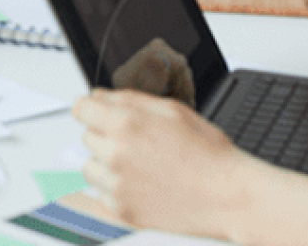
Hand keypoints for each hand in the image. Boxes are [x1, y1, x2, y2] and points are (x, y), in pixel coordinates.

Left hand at [73, 88, 250, 237]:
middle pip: (87, 136)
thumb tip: (101, 97)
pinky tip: (139, 183)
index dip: (90, 107)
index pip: (81, 108)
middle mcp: (115, 154)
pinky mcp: (122, 211)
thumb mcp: (171, 109)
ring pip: (89, 166)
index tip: (96, 111)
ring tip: (136, 163)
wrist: (226, 194)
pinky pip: (101, 194)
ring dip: (104, 162)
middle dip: (104, 133)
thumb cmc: (206, 152)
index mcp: (125, 123)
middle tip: (134, 140)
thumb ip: (129, 99)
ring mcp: (117, 185)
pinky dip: (114, 188)